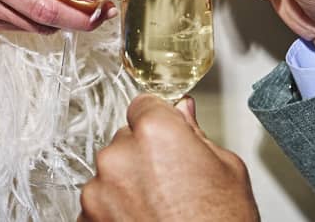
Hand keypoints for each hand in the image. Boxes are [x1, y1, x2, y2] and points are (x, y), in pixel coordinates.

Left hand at [79, 95, 258, 221]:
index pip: (145, 104)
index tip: (167, 131)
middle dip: (145, 154)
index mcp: (155, 133)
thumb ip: (196, 133)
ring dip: (128, 182)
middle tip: (173, 180)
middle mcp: (119, 155)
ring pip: (112, 171)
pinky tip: (144, 219)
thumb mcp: (227, 170)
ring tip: (160, 206)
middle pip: (127, 139)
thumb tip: (183, 113)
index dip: (160, 119)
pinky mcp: (87, 216)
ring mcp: (99, 188)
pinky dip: (116, 208)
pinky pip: (101, 199)